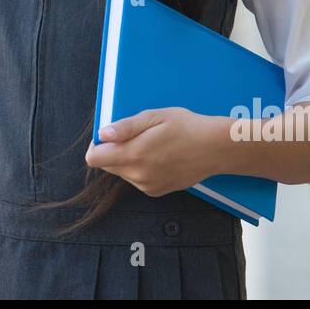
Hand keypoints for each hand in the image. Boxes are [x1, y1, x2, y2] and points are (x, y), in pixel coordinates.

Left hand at [85, 108, 232, 197]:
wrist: (215, 148)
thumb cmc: (185, 127)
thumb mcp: (154, 117)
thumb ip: (125, 127)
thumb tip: (102, 134)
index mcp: (134, 155)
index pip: (94, 159)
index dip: (97, 144)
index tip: (109, 134)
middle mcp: (138, 176)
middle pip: (107, 165)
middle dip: (114, 150)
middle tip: (136, 135)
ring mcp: (147, 186)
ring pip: (122, 172)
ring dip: (128, 159)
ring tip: (152, 144)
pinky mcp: (156, 191)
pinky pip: (136, 179)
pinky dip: (140, 168)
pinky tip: (159, 156)